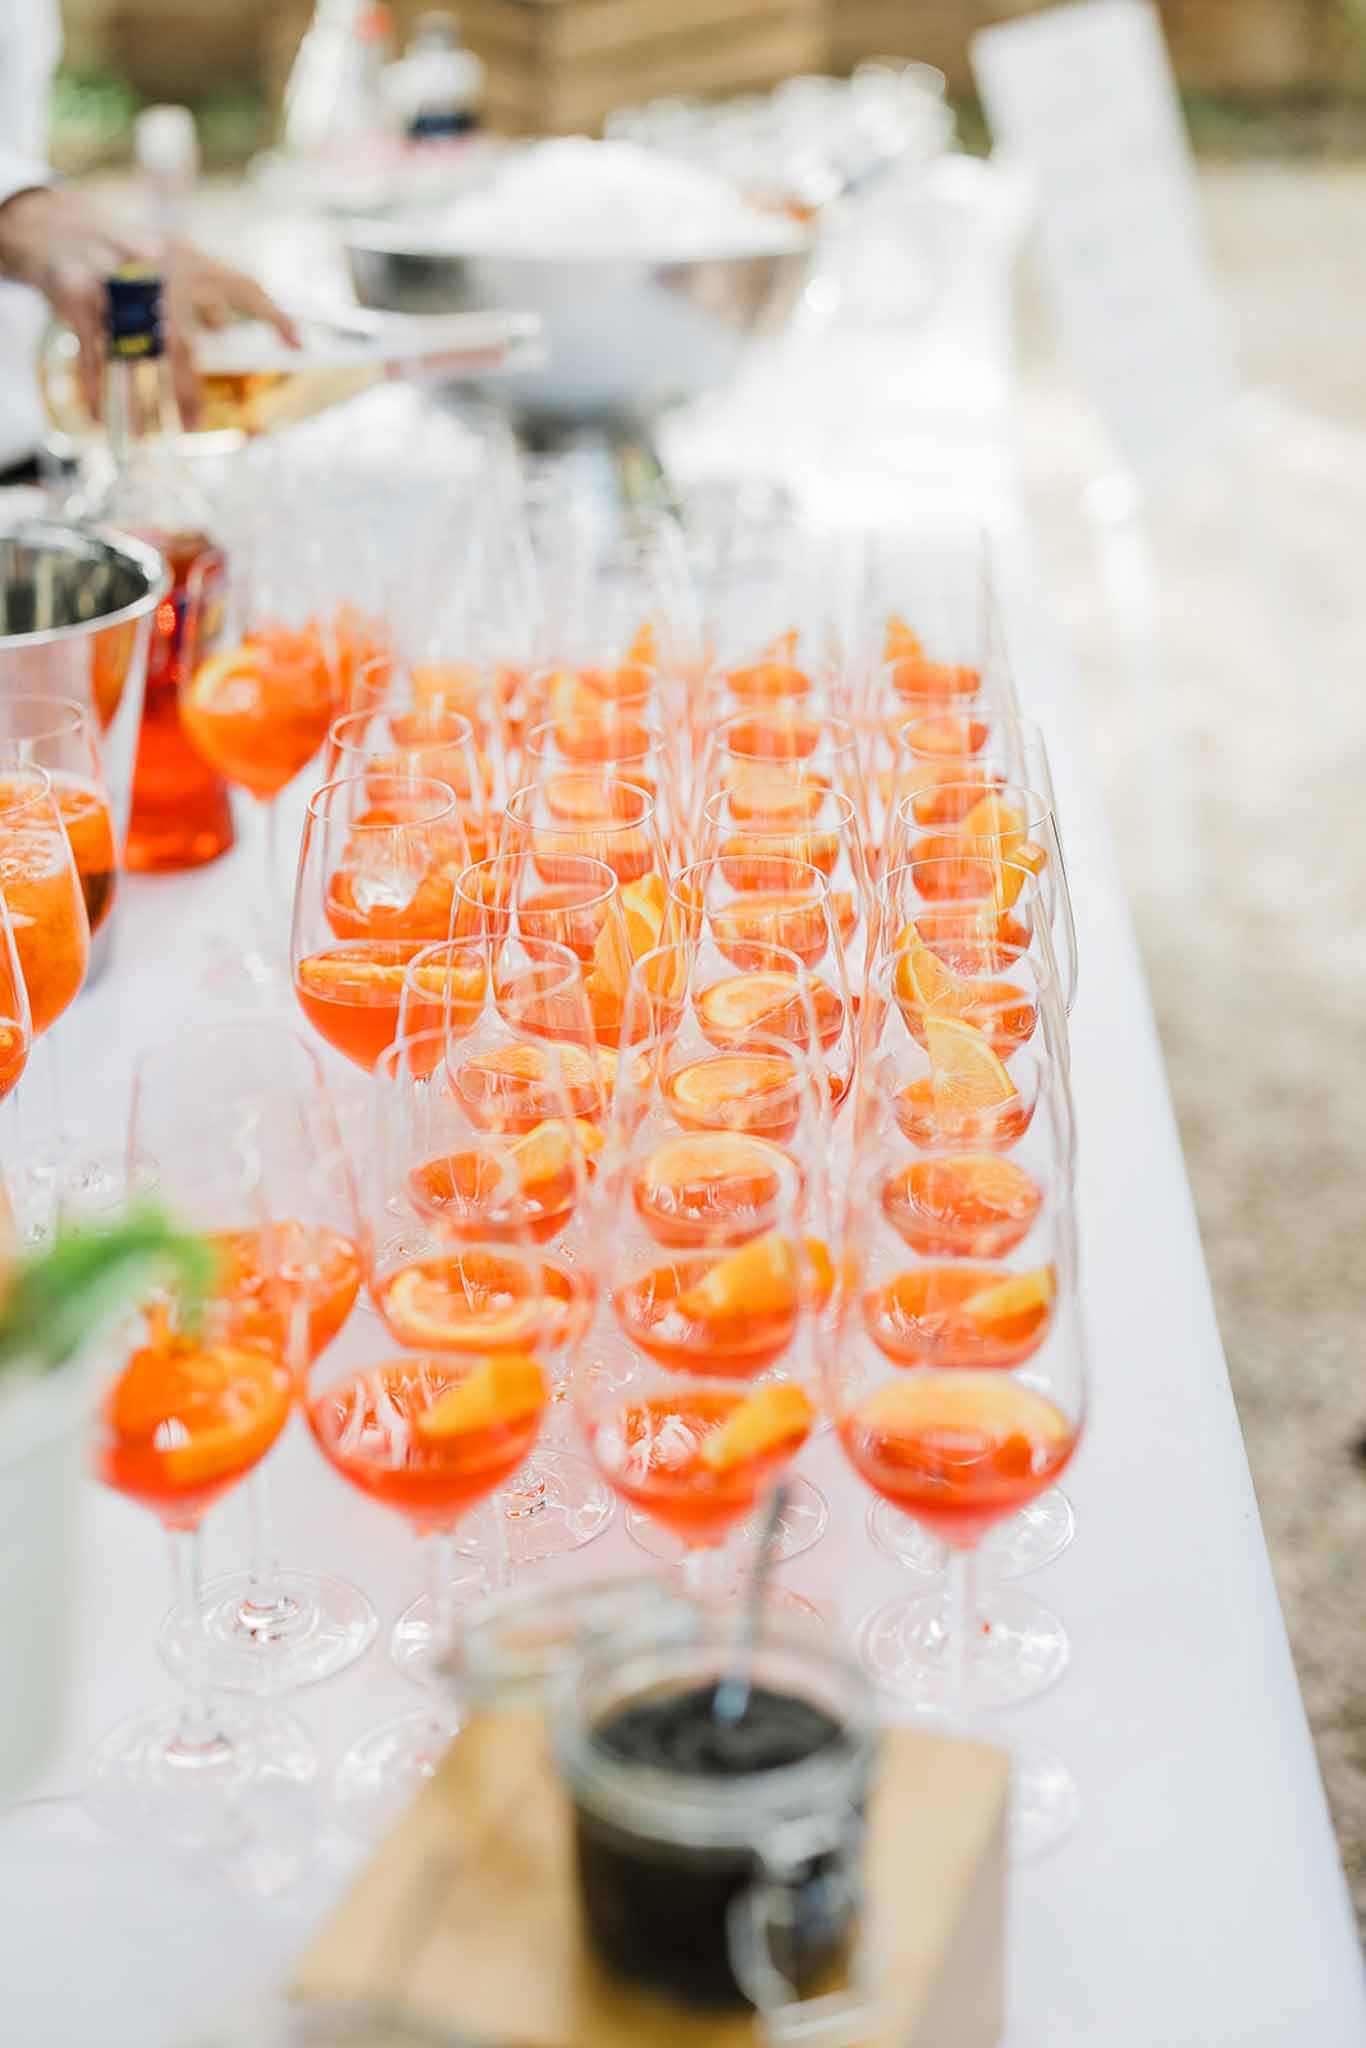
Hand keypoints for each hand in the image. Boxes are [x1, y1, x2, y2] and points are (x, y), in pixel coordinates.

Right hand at [0, 186, 298, 426]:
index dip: (273, 314)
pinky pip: (93, 349)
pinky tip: (99, 416)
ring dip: (147, 397)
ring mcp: (115, 279)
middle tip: (193, 427)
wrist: (54, 224)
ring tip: (151, 436)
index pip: (241, 283)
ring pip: (140, 349)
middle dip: (187, 388)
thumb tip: (224, 327)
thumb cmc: (123, 254)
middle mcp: (157, 267)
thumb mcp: (168, 262)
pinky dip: (95, 385)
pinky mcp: (77, 293)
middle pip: (183, 337)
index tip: (298, 346)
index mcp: (187, 259)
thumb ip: (199, 293)